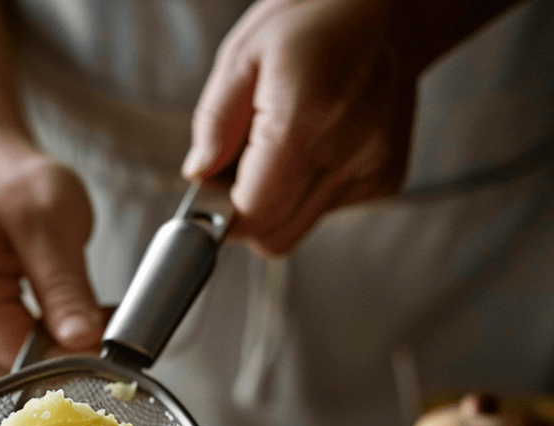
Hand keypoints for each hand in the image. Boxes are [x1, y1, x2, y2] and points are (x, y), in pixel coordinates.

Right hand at [0, 131, 104, 386]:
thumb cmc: (8, 182)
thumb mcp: (50, 222)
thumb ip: (67, 288)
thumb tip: (84, 342)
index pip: (17, 362)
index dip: (68, 362)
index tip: (110, 349)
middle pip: (10, 382)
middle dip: (63, 365)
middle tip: (105, 333)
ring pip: (12, 383)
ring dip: (54, 363)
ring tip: (84, 324)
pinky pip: (8, 368)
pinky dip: (43, 357)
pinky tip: (65, 329)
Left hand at [182, 0, 418, 254]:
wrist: (392, 5)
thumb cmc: (317, 17)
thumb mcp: (244, 53)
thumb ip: (214, 122)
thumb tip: (199, 175)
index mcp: (304, 119)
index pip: (254, 214)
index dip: (224, 215)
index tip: (214, 196)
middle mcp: (347, 150)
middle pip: (277, 236)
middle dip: (249, 214)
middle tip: (243, 171)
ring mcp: (372, 167)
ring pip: (300, 226)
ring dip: (280, 202)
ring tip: (286, 146)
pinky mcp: (387, 177)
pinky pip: (327, 209)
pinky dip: (310, 188)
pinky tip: (317, 145)